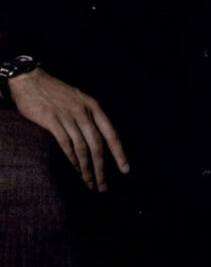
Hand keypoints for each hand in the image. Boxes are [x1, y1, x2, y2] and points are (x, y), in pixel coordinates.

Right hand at [10, 67, 128, 190]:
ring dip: (87, 169)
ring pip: (82, 148)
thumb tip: (99, 143)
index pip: (111, 134)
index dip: (119, 154)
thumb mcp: (80, 100)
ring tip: (90, 182)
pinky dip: (73, 159)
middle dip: (102, 168)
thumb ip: (90, 118)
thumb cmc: (55, 93)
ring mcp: (67, 116)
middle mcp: (83, 112)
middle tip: (103, 186)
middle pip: (98, 146)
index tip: (125, 170)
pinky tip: (76, 169)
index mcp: (94, 107)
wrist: (29, 80)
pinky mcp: (51, 120)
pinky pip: (66, 144)